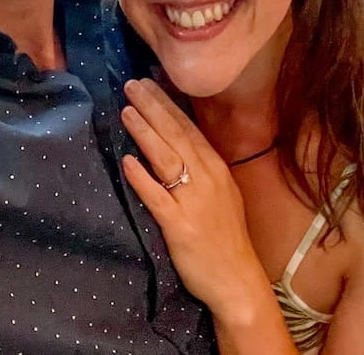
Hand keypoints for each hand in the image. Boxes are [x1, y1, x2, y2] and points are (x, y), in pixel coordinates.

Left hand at [120, 78, 269, 313]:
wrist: (237, 280)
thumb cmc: (224, 236)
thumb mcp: (221, 192)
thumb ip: (200, 166)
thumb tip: (173, 138)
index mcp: (216, 168)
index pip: (187, 128)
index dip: (166, 104)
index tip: (147, 84)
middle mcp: (206, 178)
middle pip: (175, 135)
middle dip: (152, 107)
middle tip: (131, 85)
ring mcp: (193, 201)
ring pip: (166, 158)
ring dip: (144, 132)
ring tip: (126, 111)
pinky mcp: (180, 225)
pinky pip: (157, 197)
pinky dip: (142, 178)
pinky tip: (127, 161)